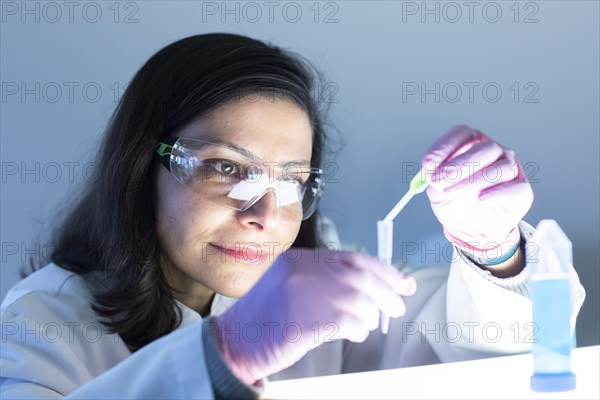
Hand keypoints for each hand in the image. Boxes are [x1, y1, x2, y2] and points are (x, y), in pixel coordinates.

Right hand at [212, 249, 415, 383]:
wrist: (235, 341)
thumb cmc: (267, 318)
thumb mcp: (292, 286)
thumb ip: (326, 281)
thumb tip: (374, 289)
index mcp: (300, 258)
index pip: (352, 258)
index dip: (383, 270)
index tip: (401, 282)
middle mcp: (303, 269)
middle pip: (360, 276)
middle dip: (387, 291)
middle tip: (398, 305)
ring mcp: (304, 292)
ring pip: (358, 300)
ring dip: (369, 315)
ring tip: (364, 325)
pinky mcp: (306, 318)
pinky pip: (349, 322)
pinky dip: (358, 329)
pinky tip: (353, 334)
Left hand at [422, 124, 533, 260]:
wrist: (472, 230)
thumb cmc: (456, 203)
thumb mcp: (438, 193)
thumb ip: (435, 182)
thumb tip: (432, 175)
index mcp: (472, 145)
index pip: (462, 134)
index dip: (444, 147)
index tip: (427, 164)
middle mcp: (494, 152)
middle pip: (484, 148)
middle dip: (459, 164)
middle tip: (439, 178)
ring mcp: (511, 170)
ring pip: (500, 167)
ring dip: (472, 181)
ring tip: (452, 193)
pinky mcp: (522, 191)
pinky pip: (516, 188)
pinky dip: (497, 193)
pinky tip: (481, 199)